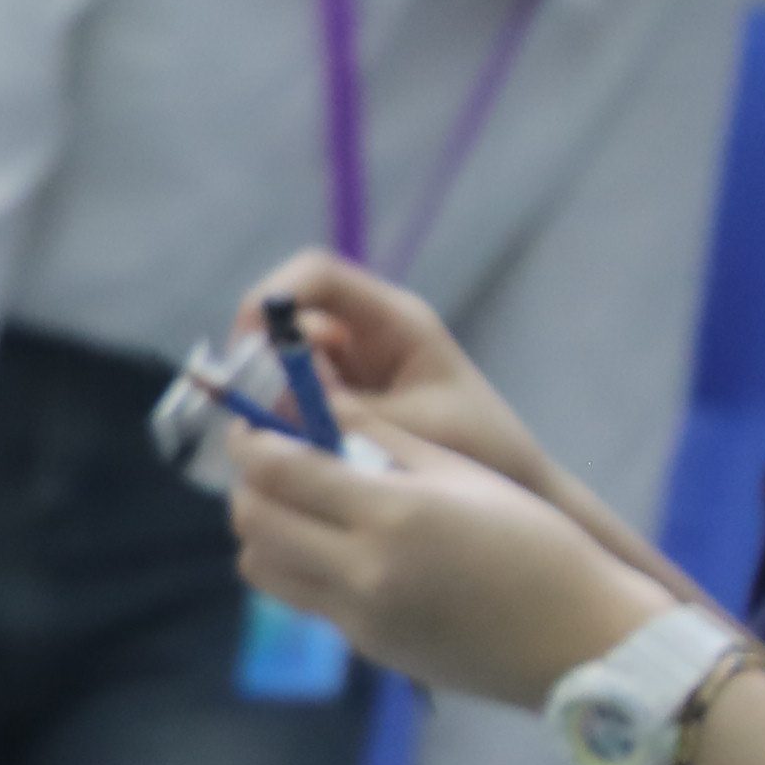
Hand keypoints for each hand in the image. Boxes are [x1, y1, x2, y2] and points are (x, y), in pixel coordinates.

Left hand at [230, 424, 663, 710]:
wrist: (581, 642)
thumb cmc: (538, 543)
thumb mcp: (465, 474)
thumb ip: (381, 438)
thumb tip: (314, 405)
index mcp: (391, 515)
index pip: (280, 470)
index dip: (251, 441)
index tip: (250, 425)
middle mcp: (362, 570)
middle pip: (253, 521)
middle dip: (250, 484)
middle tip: (273, 462)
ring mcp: (358, 618)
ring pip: (262, 568)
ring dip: (265, 531)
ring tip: (303, 506)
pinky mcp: (367, 648)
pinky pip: (305, 598)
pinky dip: (303, 565)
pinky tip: (343, 546)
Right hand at [232, 254, 553, 498]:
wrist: (516, 490)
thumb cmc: (482, 453)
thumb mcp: (412, 432)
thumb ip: (343, 415)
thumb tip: (269, 404)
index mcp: (395, 320)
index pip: (317, 274)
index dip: (273, 298)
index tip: (249, 346)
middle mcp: (366, 334)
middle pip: (286, 316)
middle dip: (258, 356)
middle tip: (248, 407)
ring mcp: (350, 368)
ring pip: (279, 360)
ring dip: (266, 394)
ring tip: (276, 440)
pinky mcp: (339, 402)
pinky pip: (289, 396)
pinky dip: (278, 420)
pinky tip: (290, 455)